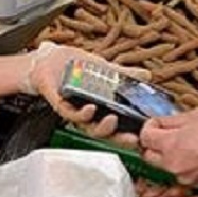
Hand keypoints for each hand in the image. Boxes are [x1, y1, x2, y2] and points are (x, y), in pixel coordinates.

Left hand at [25, 42, 149, 139]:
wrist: (51, 58)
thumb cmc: (75, 68)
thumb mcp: (105, 69)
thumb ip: (124, 74)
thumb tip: (146, 75)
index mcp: (99, 109)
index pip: (115, 128)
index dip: (127, 135)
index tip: (142, 138)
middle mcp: (87, 114)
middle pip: (103, 133)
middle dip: (118, 138)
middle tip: (131, 137)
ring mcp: (73, 110)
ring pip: (87, 127)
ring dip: (101, 127)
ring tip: (112, 120)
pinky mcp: (59, 104)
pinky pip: (69, 114)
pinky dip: (81, 113)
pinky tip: (91, 108)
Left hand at [139, 111, 197, 186]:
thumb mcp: (195, 116)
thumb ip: (171, 121)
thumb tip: (158, 123)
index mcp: (170, 144)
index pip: (144, 137)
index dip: (149, 127)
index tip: (156, 123)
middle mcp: (172, 163)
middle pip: (149, 154)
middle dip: (154, 144)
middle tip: (168, 133)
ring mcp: (181, 176)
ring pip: (163, 164)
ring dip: (168, 154)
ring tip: (188, 143)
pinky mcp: (192, 183)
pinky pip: (178, 171)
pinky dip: (182, 163)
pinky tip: (197, 153)